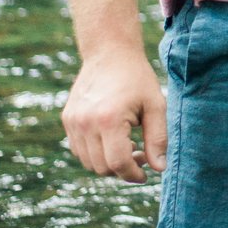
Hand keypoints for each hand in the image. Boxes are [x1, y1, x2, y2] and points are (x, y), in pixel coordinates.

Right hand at [62, 45, 167, 182]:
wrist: (109, 53)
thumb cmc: (137, 78)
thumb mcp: (156, 105)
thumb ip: (158, 138)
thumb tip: (160, 168)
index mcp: (109, 119)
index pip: (118, 163)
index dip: (134, 174)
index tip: (146, 173)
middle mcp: (86, 123)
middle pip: (102, 167)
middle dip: (123, 169)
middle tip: (141, 154)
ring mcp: (73, 122)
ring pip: (88, 162)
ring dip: (108, 163)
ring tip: (128, 145)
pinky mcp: (68, 119)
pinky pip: (79, 150)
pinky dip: (95, 153)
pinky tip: (112, 139)